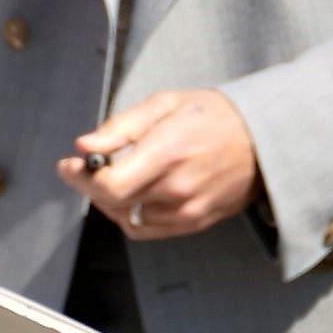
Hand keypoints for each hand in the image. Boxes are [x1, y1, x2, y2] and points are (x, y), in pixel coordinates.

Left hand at [57, 90, 262, 239]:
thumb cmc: (212, 114)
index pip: (110, 184)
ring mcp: (186, 211)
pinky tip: (133, 191)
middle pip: (113, 202)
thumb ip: (122, 127)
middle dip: (90, 184)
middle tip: (86, 165)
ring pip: (126, 217)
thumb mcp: (166, 104)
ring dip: (110, 199)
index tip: (69, 163)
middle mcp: (176, 188)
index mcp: (168, 152)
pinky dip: (130, 213)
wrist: (263, 140)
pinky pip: (146, 228)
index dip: (81, 177)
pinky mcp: (194, 224)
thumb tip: (84, 145)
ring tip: (115, 174)